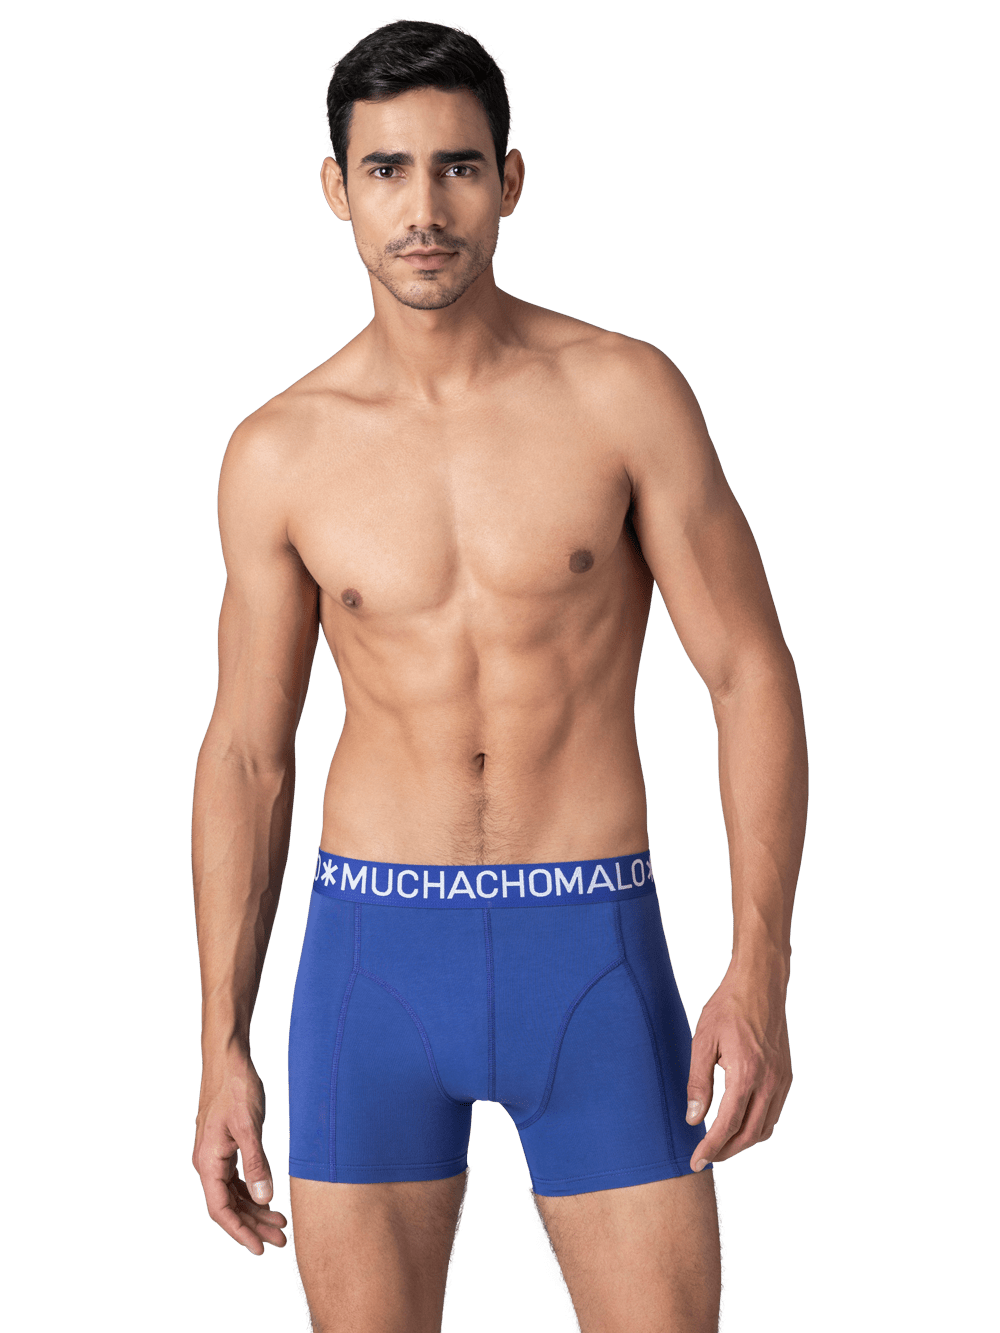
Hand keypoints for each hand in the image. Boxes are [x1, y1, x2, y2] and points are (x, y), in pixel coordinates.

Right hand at [192, 1058, 287, 1255]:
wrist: (228, 1059)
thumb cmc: (236, 1088)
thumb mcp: (249, 1126)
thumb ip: (256, 1162)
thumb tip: (264, 1197)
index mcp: (208, 1162)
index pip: (221, 1210)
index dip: (240, 1232)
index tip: (259, 1249)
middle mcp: (207, 1163)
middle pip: (229, 1206)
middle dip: (253, 1225)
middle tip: (280, 1239)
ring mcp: (215, 1155)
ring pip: (233, 1194)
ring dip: (254, 1210)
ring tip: (280, 1223)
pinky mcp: (224, 1147)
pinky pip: (235, 1179)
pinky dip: (251, 1191)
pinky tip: (267, 1198)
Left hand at [684, 968, 792, 1170]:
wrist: (760, 985)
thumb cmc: (727, 1008)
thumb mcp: (703, 1041)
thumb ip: (699, 1082)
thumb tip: (693, 1119)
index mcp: (746, 1075)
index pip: (727, 1126)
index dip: (710, 1147)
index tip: (695, 1161)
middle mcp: (769, 1083)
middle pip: (749, 1135)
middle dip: (726, 1151)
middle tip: (705, 1156)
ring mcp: (782, 1080)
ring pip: (765, 1128)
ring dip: (743, 1142)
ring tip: (721, 1144)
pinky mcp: (787, 1076)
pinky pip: (774, 1113)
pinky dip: (757, 1126)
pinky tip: (740, 1123)